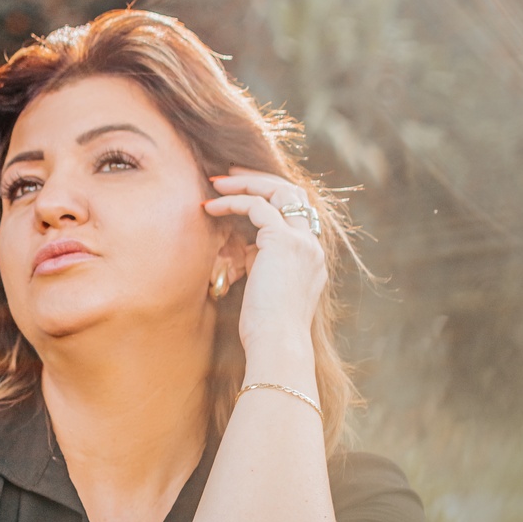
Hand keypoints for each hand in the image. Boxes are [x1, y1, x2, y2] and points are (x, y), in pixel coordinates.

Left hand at [203, 167, 326, 348]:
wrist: (278, 345)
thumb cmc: (266, 331)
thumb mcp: (265, 291)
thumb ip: (259, 266)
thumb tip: (240, 251)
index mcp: (311, 258)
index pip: (297, 214)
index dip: (269, 199)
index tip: (243, 195)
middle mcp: (312, 245)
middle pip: (292, 193)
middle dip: (259, 180)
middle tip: (230, 175)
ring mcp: (301, 241)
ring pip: (277, 191)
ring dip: (244, 183)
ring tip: (216, 183)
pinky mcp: (283, 241)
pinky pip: (256, 206)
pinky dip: (232, 201)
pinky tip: (210, 207)